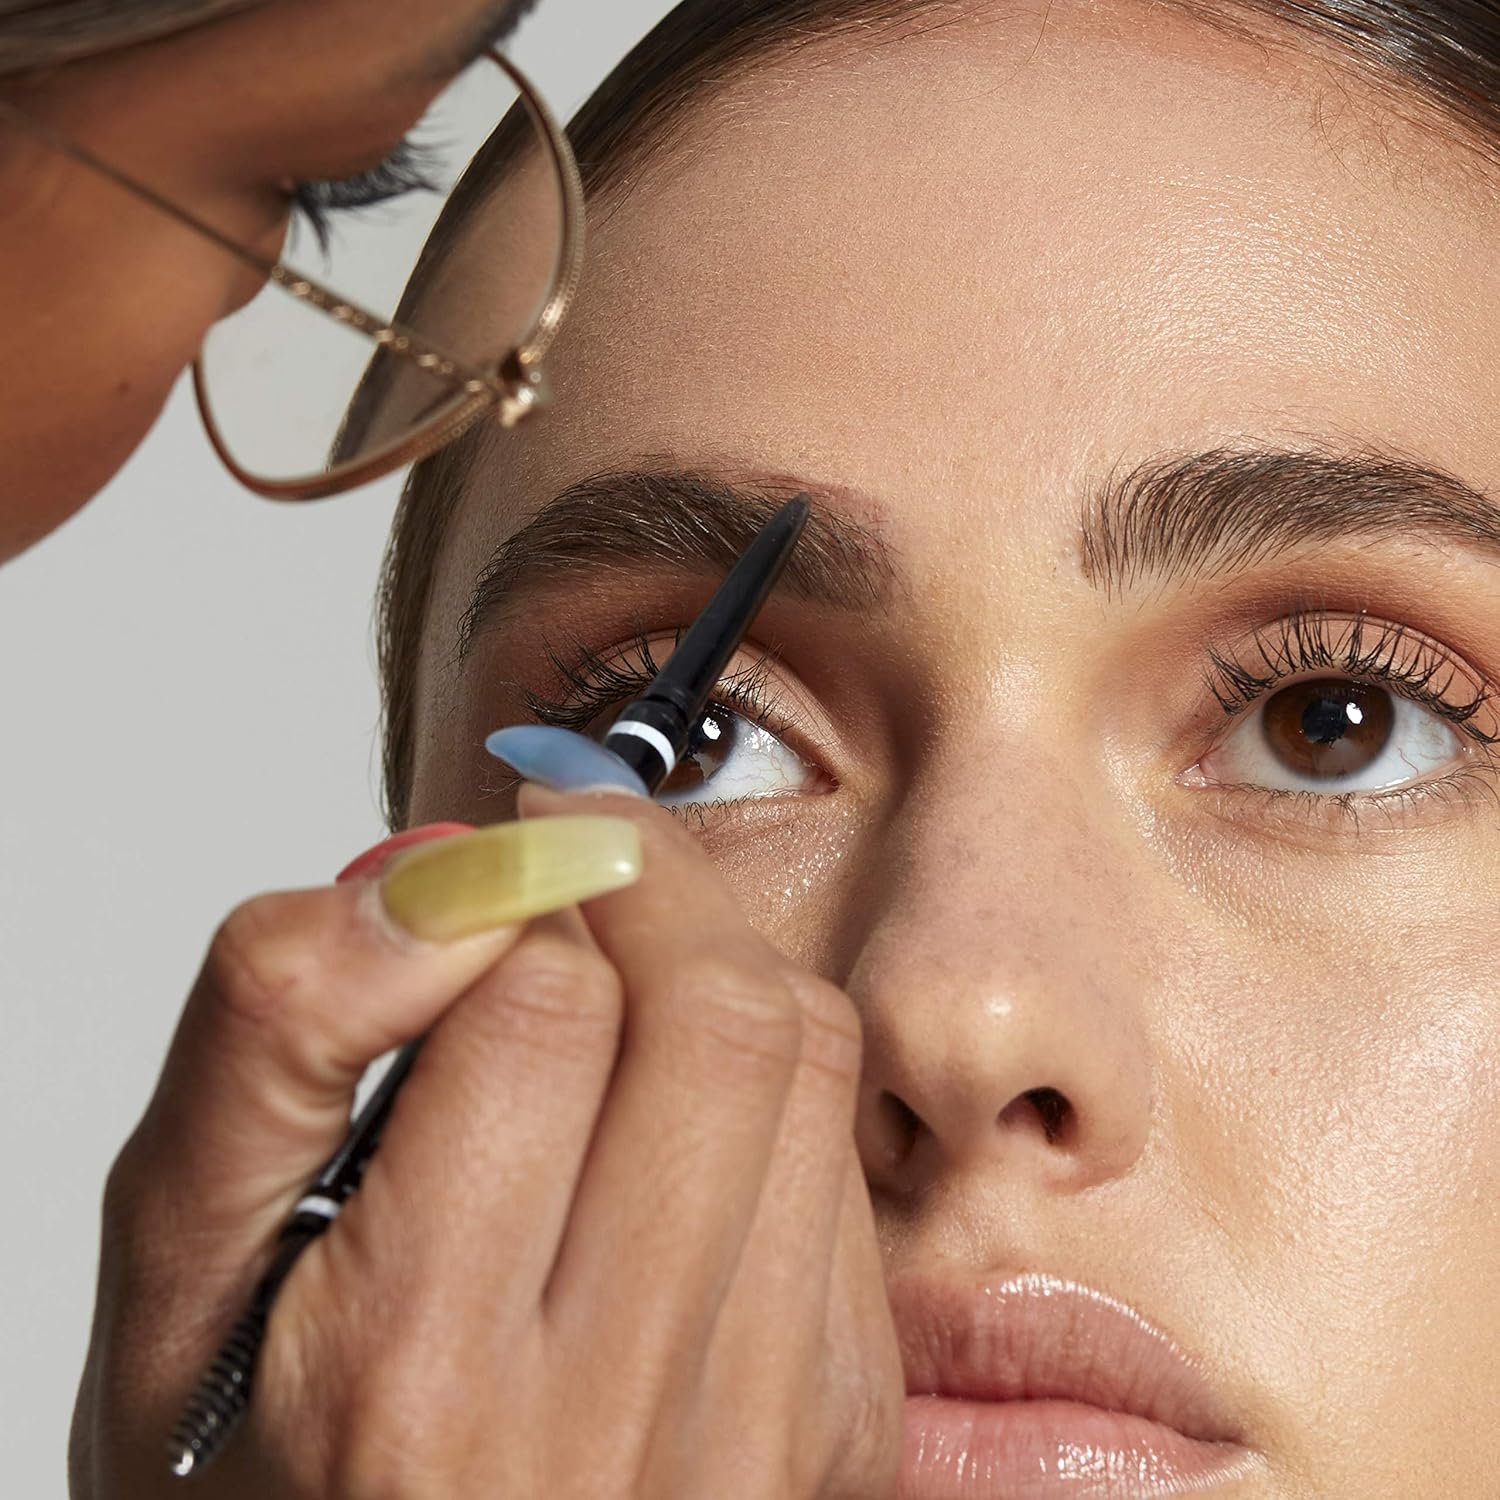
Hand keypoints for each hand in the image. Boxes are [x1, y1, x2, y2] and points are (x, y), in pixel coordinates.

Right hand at [70, 792, 902, 1497]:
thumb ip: (276, 1041)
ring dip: (714, 965)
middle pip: (717, 1016)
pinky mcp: (845, 1426)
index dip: (514, 896)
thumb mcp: (181, 1277)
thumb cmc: (267, 1482)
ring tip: (624, 965)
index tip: (486, 877)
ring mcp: (762, 1429)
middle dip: (648, 882)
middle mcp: (619, 1417)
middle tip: (578, 847)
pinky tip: (674, 1118)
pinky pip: (840, 1168)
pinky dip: (764, 1090)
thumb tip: (446, 872)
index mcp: (417, 1377)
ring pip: (806, 1064)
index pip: (544, 1008)